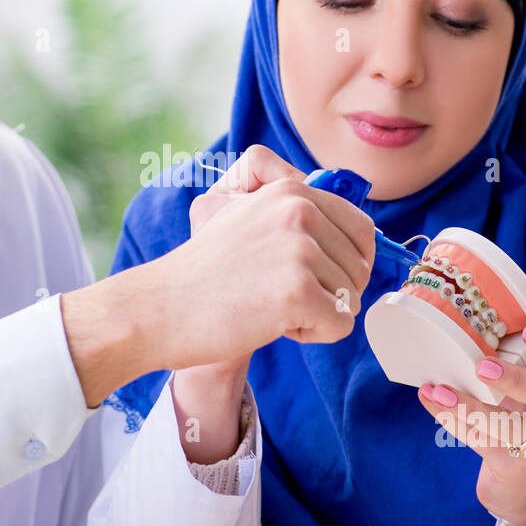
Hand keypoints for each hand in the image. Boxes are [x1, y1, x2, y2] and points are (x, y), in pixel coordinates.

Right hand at [157, 143, 375, 366]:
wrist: (163, 307)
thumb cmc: (206, 272)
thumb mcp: (249, 216)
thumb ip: (298, 210)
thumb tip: (362, 231)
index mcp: (291, 190)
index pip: (361, 228)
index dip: (349, 262)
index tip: (316, 277)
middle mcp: (299, 211)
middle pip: (360, 267)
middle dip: (331, 291)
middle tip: (279, 294)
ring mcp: (300, 250)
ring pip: (353, 298)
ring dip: (318, 313)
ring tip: (270, 306)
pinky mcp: (299, 291)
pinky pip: (341, 325)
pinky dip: (313, 335)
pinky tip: (273, 324)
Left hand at [417, 322, 525, 525]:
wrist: (521, 476)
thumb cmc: (518, 415)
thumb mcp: (520, 386)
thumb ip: (501, 361)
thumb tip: (448, 334)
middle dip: (515, 380)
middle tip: (483, 366)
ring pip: (508, 427)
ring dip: (471, 407)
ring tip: (440, 391)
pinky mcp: (514, 463)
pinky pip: (480, 440)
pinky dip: (450, 419)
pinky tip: (430, 400)